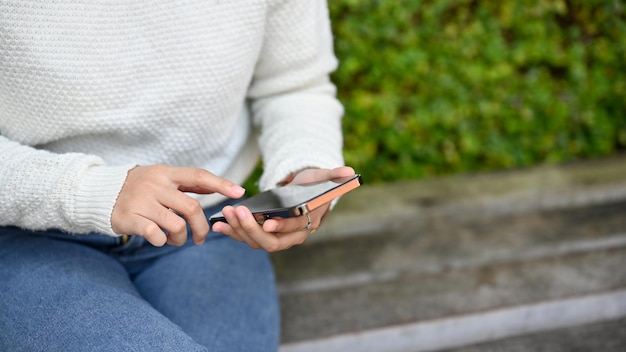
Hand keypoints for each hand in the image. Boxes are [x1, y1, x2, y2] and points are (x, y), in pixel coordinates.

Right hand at [111, 164, 244, 246]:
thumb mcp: (161, 178)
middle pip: (192, 208)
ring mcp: (141, 201)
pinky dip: (162, 241)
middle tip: (201, 238)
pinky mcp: (130, 218)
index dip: (221, 184)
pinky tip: (159, 239)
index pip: (198, 176)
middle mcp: (155, 185)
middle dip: (201, 228)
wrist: (98, 194)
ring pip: (176, 225)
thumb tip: (216, 185)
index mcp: (166, 173)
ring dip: (181, 238)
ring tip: (174, 239)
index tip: (240, 192)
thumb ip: (187, 183)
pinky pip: (156, 236)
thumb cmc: (138, 188)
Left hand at [212, 166, 354, 251]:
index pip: (295, 229)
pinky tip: (219, 224)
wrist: (304, 194)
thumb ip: (333, 176)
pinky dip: (233, 232)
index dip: (281, 226)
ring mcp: (276, 237)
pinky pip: (246, 237)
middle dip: (252, 228)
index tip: (266, 222)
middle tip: (237, 211)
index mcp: (308, 223)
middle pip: (271, 241)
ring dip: (239, 229)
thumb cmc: (313, 185)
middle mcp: (292, 236)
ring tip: (226, 214)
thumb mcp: (322, 178)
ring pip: (256, 241)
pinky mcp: (261, 234)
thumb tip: (350, 172)